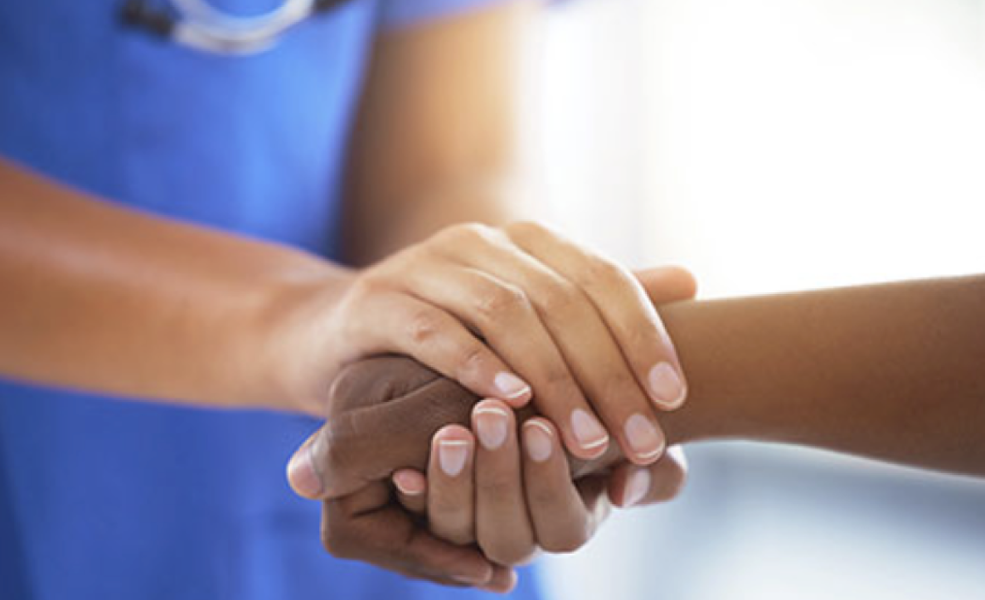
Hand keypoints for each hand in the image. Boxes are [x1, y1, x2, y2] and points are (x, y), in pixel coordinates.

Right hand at [286, 266, 695, 588]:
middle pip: (561, 300)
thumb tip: (691, 280)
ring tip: (586, 439)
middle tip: (638, 438)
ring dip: (553, 380)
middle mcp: (478, 241)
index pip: (601, 278)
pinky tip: (511, 403)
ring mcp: (424, 265)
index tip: (674, 396)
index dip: (644, 333)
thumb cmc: (445, 336)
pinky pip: (434, 330)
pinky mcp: (377, 300)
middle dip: (607, 373)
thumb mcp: (524, 319)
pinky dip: (476, 365)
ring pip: (504, 313)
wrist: (336, 333)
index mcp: (524, 241)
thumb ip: (597, 302)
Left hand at [390, 401, 688, 571]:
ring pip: (456, 529)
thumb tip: (626, 487)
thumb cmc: (599, 410)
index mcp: (568, 521)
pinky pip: (415, 518)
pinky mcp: (432, 503)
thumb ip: (652, 466)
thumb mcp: (636, 436)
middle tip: (491, 415)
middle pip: (506, 535)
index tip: (543, 426)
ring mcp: (471, 522)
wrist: (540, 388)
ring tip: (451, 431)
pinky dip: (414, 493)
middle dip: (499, 476)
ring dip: (453, 485)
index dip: (550, 481)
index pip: (561, 527)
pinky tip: (405, 466)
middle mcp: (518, 531)